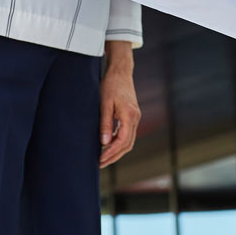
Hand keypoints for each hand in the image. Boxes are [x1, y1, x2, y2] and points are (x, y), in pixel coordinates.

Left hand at [99, 41, 140, 167]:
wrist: (120, 71)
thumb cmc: (111, 85)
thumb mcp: (104, 104)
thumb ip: (105, 124)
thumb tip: (104, 143)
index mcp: (130, 115)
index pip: (122, 141)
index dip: (111, 152)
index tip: (100, 159)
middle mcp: (135, 117)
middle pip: (128, 144)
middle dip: (114, 156)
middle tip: (100, 163)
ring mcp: (135, 116)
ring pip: (129, 140)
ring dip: (117, 150)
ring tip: (102, 156)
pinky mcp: (132, 115)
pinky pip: (127, 133)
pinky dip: (118, 141)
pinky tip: (107, 143)